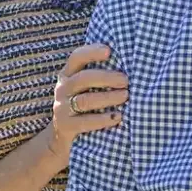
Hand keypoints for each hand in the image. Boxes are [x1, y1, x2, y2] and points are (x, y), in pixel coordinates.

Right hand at [47, 44, 127, 166]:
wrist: (61, 139)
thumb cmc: (83, 107)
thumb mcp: (85, 89)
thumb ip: (99, 77)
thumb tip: (130, 64)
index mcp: (68, 75)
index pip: (77, 57)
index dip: (92, 52)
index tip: (109, 51)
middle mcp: (62, 89)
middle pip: (83, 78)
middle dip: (106, 78)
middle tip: (126, 80)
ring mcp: (62, 108)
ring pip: (85, 100)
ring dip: (108, 97)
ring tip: (126, 96)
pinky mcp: (65, 126)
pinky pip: (85, 122)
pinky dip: (103, 119)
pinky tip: (118, 116)